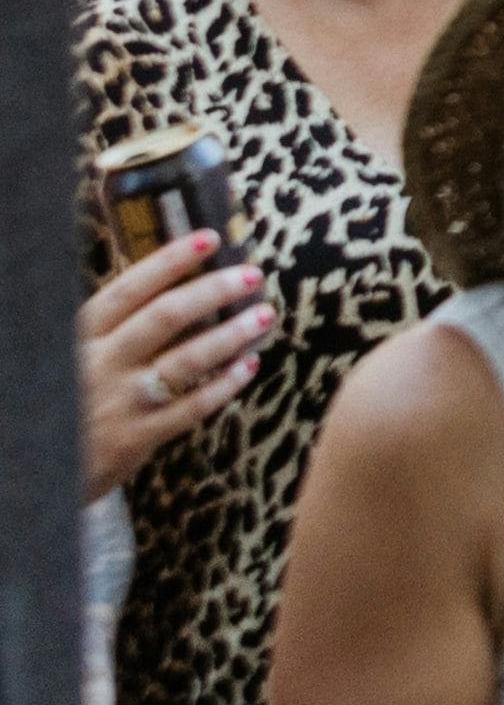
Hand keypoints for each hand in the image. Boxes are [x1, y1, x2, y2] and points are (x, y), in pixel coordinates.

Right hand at [80, 235, 267, 493]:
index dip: (171, 261)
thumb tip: (181, 287)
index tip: (211, 238)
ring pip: (186, 360)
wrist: (37, 466)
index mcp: (81, 336)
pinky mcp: (136, 438)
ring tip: (264, 315)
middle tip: (253, 274)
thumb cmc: (68, 398)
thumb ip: (116, 328)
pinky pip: (191, 408)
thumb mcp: (77, 355)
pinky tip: (248, 365)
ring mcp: (119, 402)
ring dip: (231, 335)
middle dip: (213, 291)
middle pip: (165, 317)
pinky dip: (223, 385)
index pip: (129, 289)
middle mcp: (99, 364)